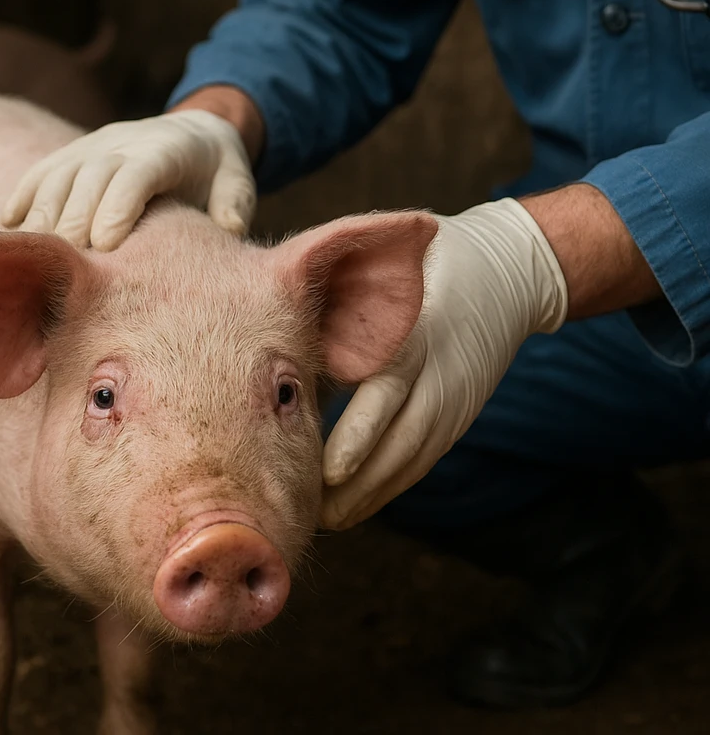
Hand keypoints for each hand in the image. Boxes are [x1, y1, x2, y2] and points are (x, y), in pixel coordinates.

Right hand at [1, 110, 255, 249]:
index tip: (106, 245)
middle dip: (76, 220)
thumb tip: (229, 229)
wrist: (194, 133)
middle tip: (68, 265)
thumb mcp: (237, 184)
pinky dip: (23, 198)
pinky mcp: (70, 155)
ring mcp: (91, 146)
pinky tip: (9, 229)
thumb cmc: (217, 173)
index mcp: (166, 149)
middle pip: (89, 176)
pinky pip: (39, 173)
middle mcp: (122, 142)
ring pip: (58, 174)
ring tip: (36, 258)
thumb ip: (234, 206)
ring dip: (45, 215)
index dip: (118, 206)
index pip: (135, 174)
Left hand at [320, 198, 568, 529]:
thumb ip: (343, 316)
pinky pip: (422, 459)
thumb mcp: (384, 282)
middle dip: (358, 484)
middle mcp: (439, 374)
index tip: (329, 471)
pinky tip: (357, 505)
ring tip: (326, 520)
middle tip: (312, 514)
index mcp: (415, 334)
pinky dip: (390, 485)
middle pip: (400, 441)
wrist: (505, 275)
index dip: (359, 435)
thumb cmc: (420, 270)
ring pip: (412, 460)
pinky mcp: (458, 417)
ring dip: (370, 494)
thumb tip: (284, 360)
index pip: (387, 392)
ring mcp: (454, 401)